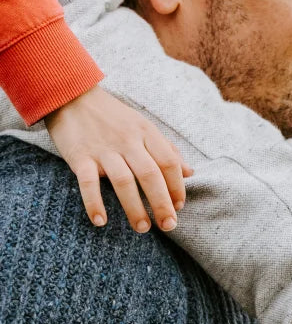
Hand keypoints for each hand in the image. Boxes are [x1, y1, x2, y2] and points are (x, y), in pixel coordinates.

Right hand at [45, 85, 193, 232]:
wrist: (70, 95)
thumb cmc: (112, 116)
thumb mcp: (143, 126)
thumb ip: (166, 149)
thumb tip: (190, 173)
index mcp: (146, 132)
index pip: (169, 162)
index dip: (177, 187)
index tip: (179, 207)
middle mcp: (127, 141)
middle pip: (150, 175)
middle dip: (162, 203)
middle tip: (169, 225)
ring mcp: (103, 149)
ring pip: (124, 181)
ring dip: (135, 208)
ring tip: (143, 228)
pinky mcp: (80, 156)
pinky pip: (88, 182)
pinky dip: (94, 202)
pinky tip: (101, 221)